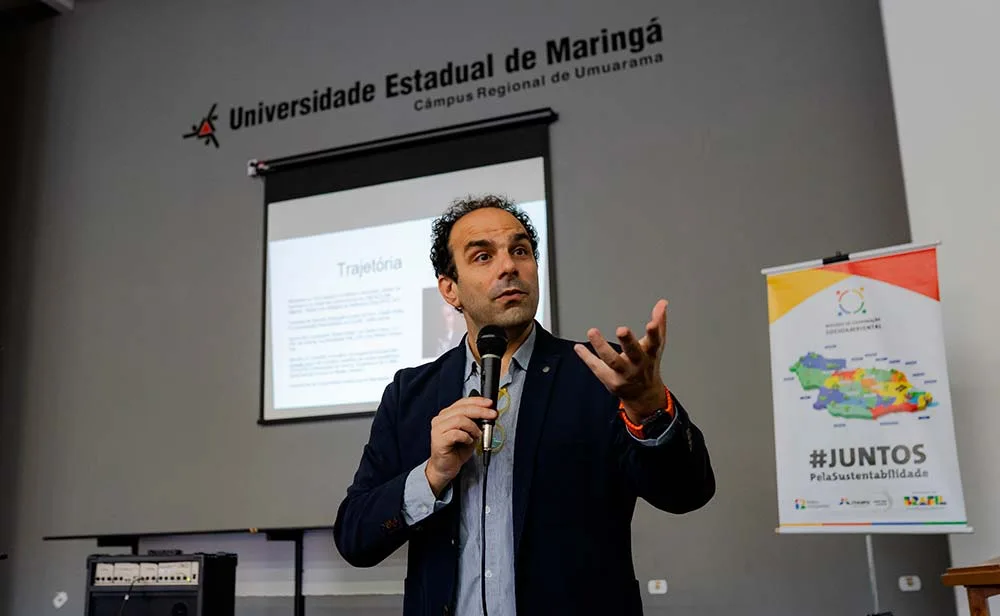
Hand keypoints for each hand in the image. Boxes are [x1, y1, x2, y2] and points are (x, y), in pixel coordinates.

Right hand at [425, 397, 496, 496]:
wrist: (445, 467)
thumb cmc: (456, 450)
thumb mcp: (470, 433)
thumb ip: (475, 423)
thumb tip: (487, 414)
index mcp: (447, 414)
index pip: (463, 402)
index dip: (477, 401)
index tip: (489, 403)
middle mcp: (441, 419)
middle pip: (463, 409)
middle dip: (480, 411)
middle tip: (492, 415)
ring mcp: (438, 429)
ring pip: (459, 419)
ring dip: (473, 427)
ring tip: (477, 435)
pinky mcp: (438, 440)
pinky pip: (456, 433)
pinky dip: (466, 437)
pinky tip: (468, 441)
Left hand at [574, 299, 668, 422]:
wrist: (644, 394)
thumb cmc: (648, 364)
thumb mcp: (656, 345)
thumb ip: (659, 324)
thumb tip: (662, 303)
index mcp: (650, 353)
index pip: (654, 342)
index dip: (654, 333)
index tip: (651, 323)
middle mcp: (638, 364)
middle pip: (633, 353)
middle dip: (628, 342)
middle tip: (622, 330)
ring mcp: (624, 374)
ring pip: (612, 361)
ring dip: (601, 346)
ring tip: (592, 331)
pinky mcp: (611, 380)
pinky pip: (597, 367)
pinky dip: (587, 357)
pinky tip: (578, 347)